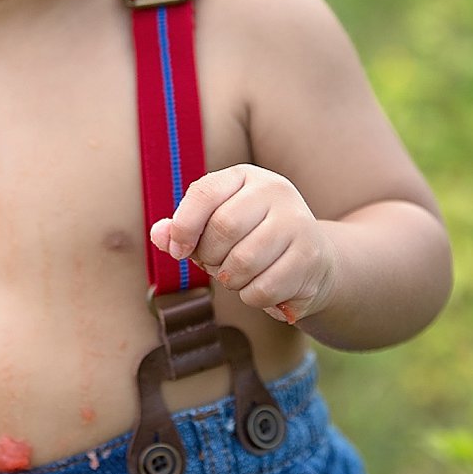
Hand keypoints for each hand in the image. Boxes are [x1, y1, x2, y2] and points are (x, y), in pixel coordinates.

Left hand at [150, 165, 338, 324]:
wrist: (312, 261)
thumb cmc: (253, 241)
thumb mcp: (216, 226)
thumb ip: (184, 229)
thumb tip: (160, 234)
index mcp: (246, 177)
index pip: (204, 192)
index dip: (183, 227)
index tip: (179, 250)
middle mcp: (276, 191)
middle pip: (223, 228)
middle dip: (211, 258)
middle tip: (219, 265)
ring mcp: (297, 222)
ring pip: (242, 262)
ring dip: (232, 280)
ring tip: (242, 275)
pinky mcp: (309, 256)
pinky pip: (262, 288)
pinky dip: (253, 296)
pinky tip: (264, 285)